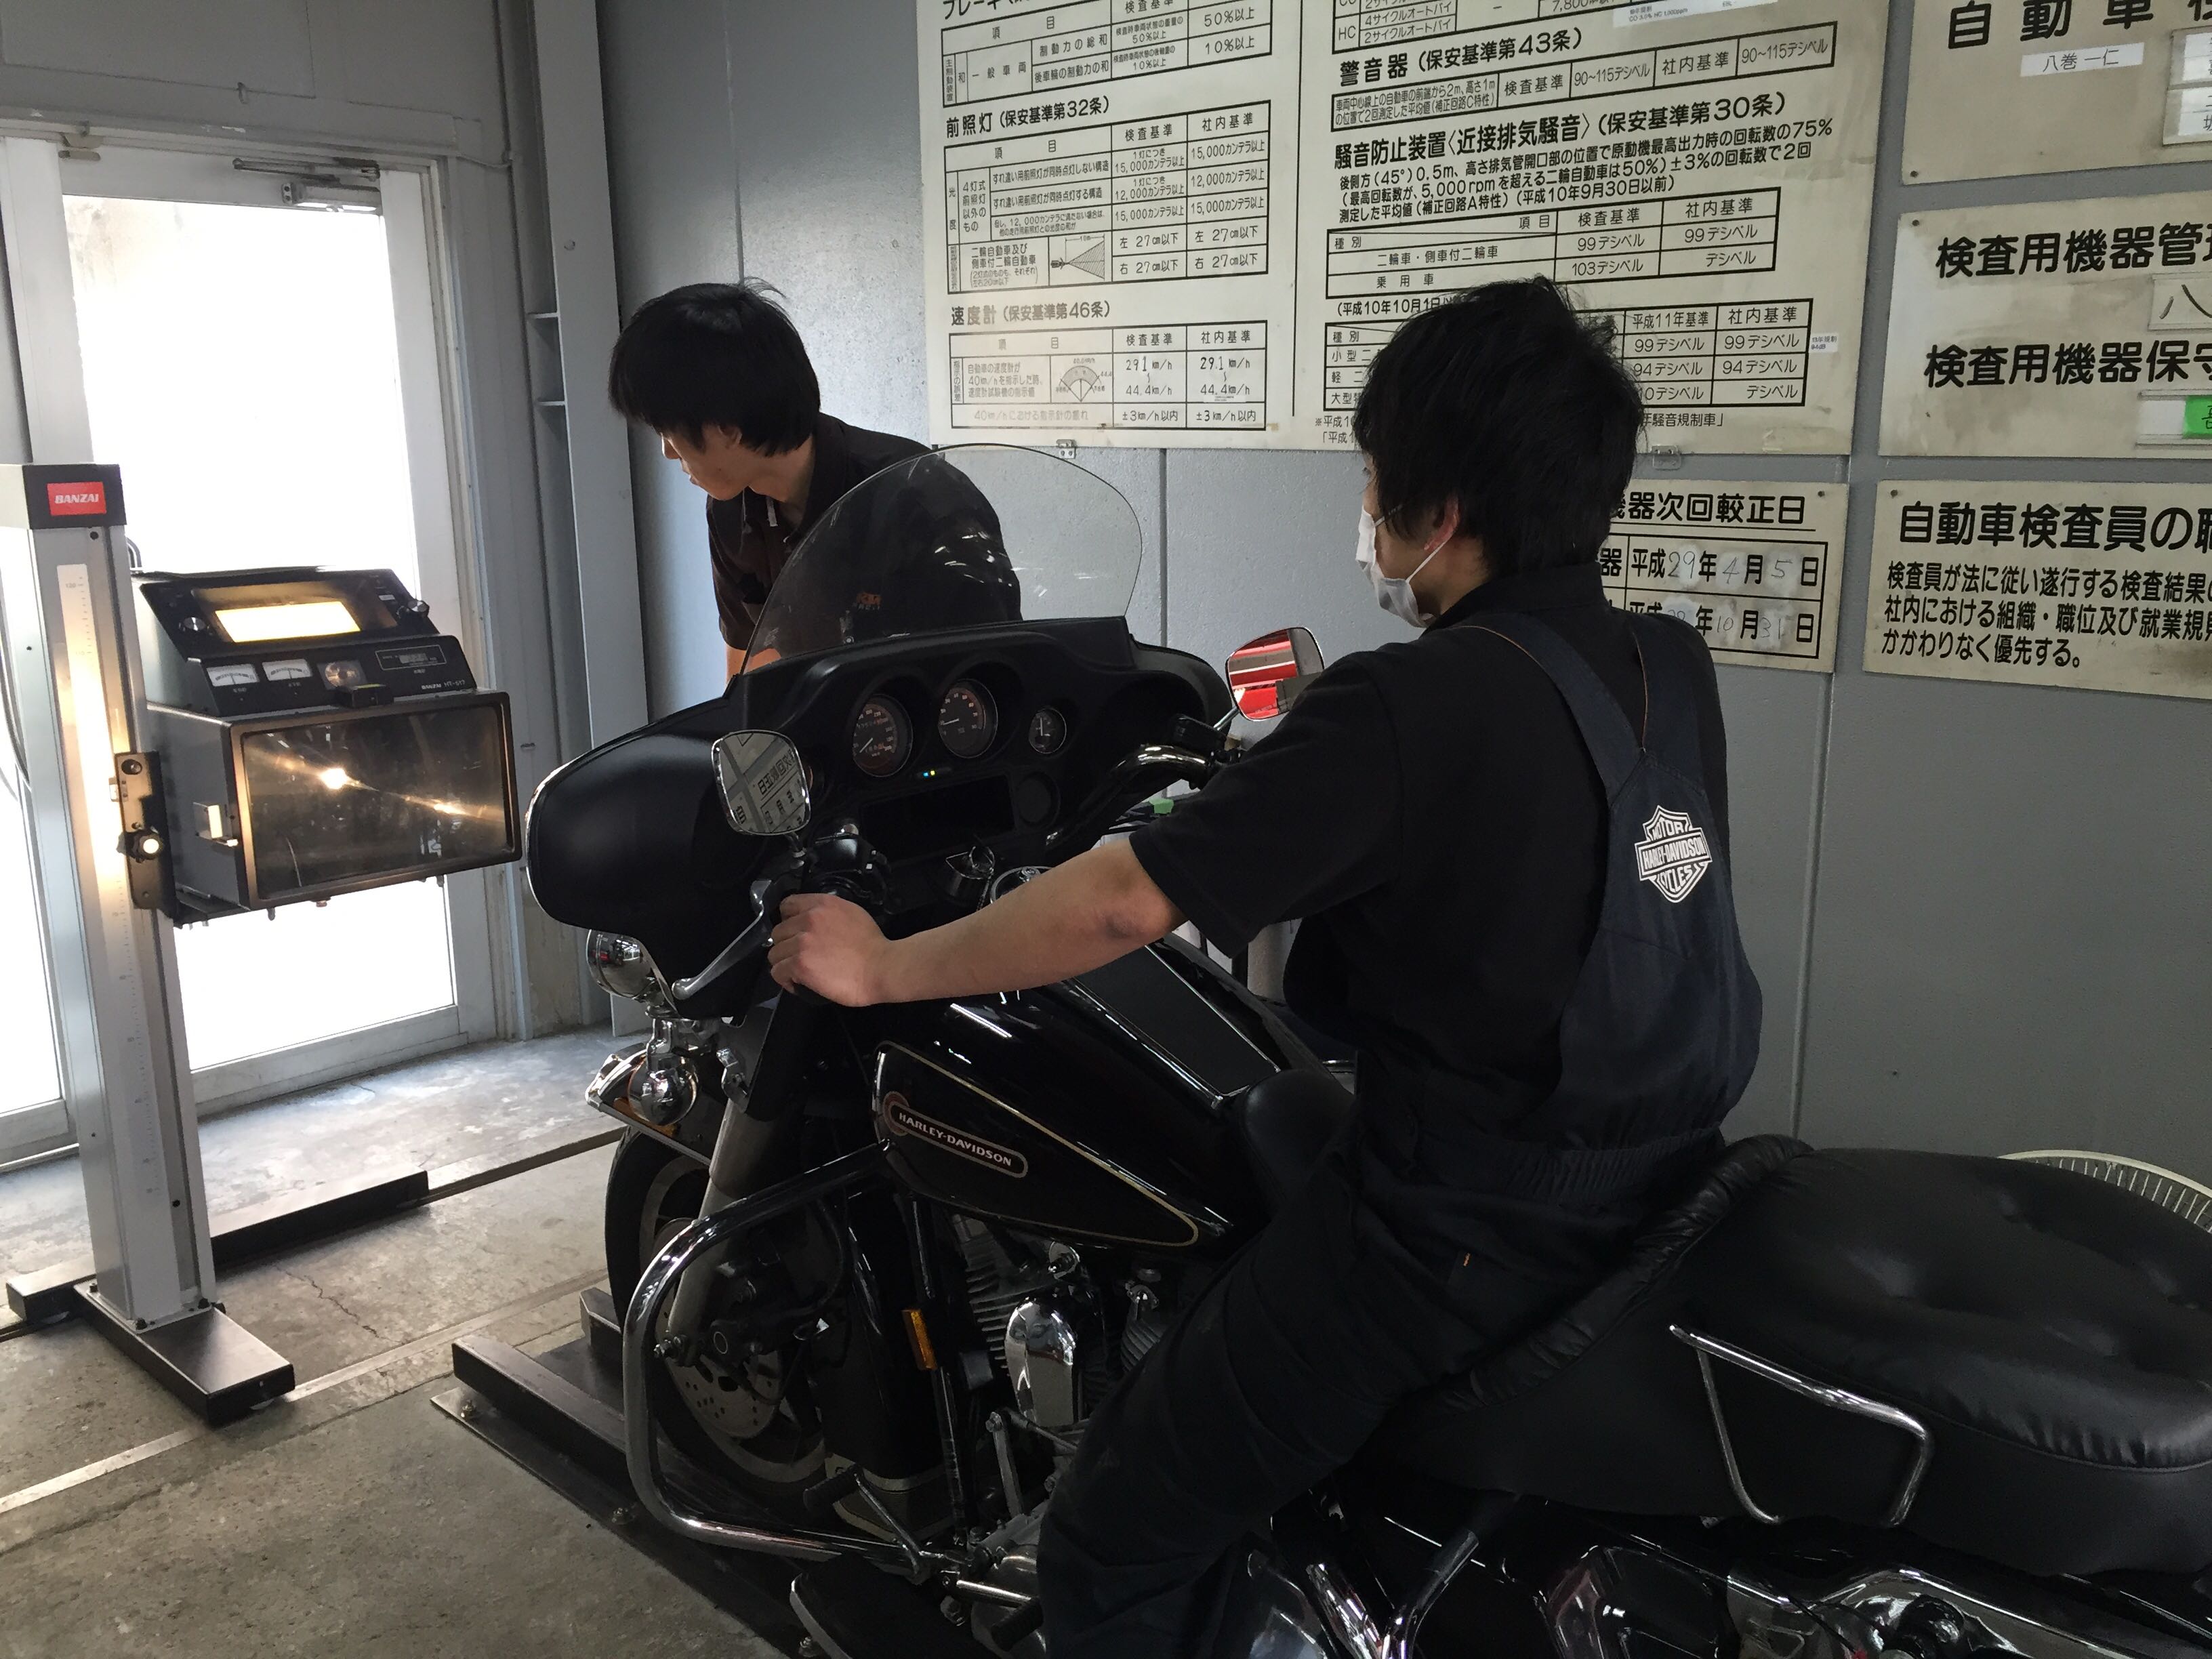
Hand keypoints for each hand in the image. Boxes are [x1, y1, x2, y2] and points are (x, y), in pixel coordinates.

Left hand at [767, 893, 893, 1005]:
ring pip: (774, 953)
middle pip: (778, 931)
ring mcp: (802, 942)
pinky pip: (777, 971)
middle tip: (801, 956)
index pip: (787, 905)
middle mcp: (809, 919)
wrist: (883, 967)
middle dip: (787, 945)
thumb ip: (829, 913)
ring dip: (785, 963)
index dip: (788, 921)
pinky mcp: (800, 964)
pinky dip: (785, 979)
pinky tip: (798, 982)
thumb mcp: (853, 914)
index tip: (795, 932)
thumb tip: (816, 922)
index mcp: (822, 904)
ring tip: (800, 972)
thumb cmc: (874, 946)